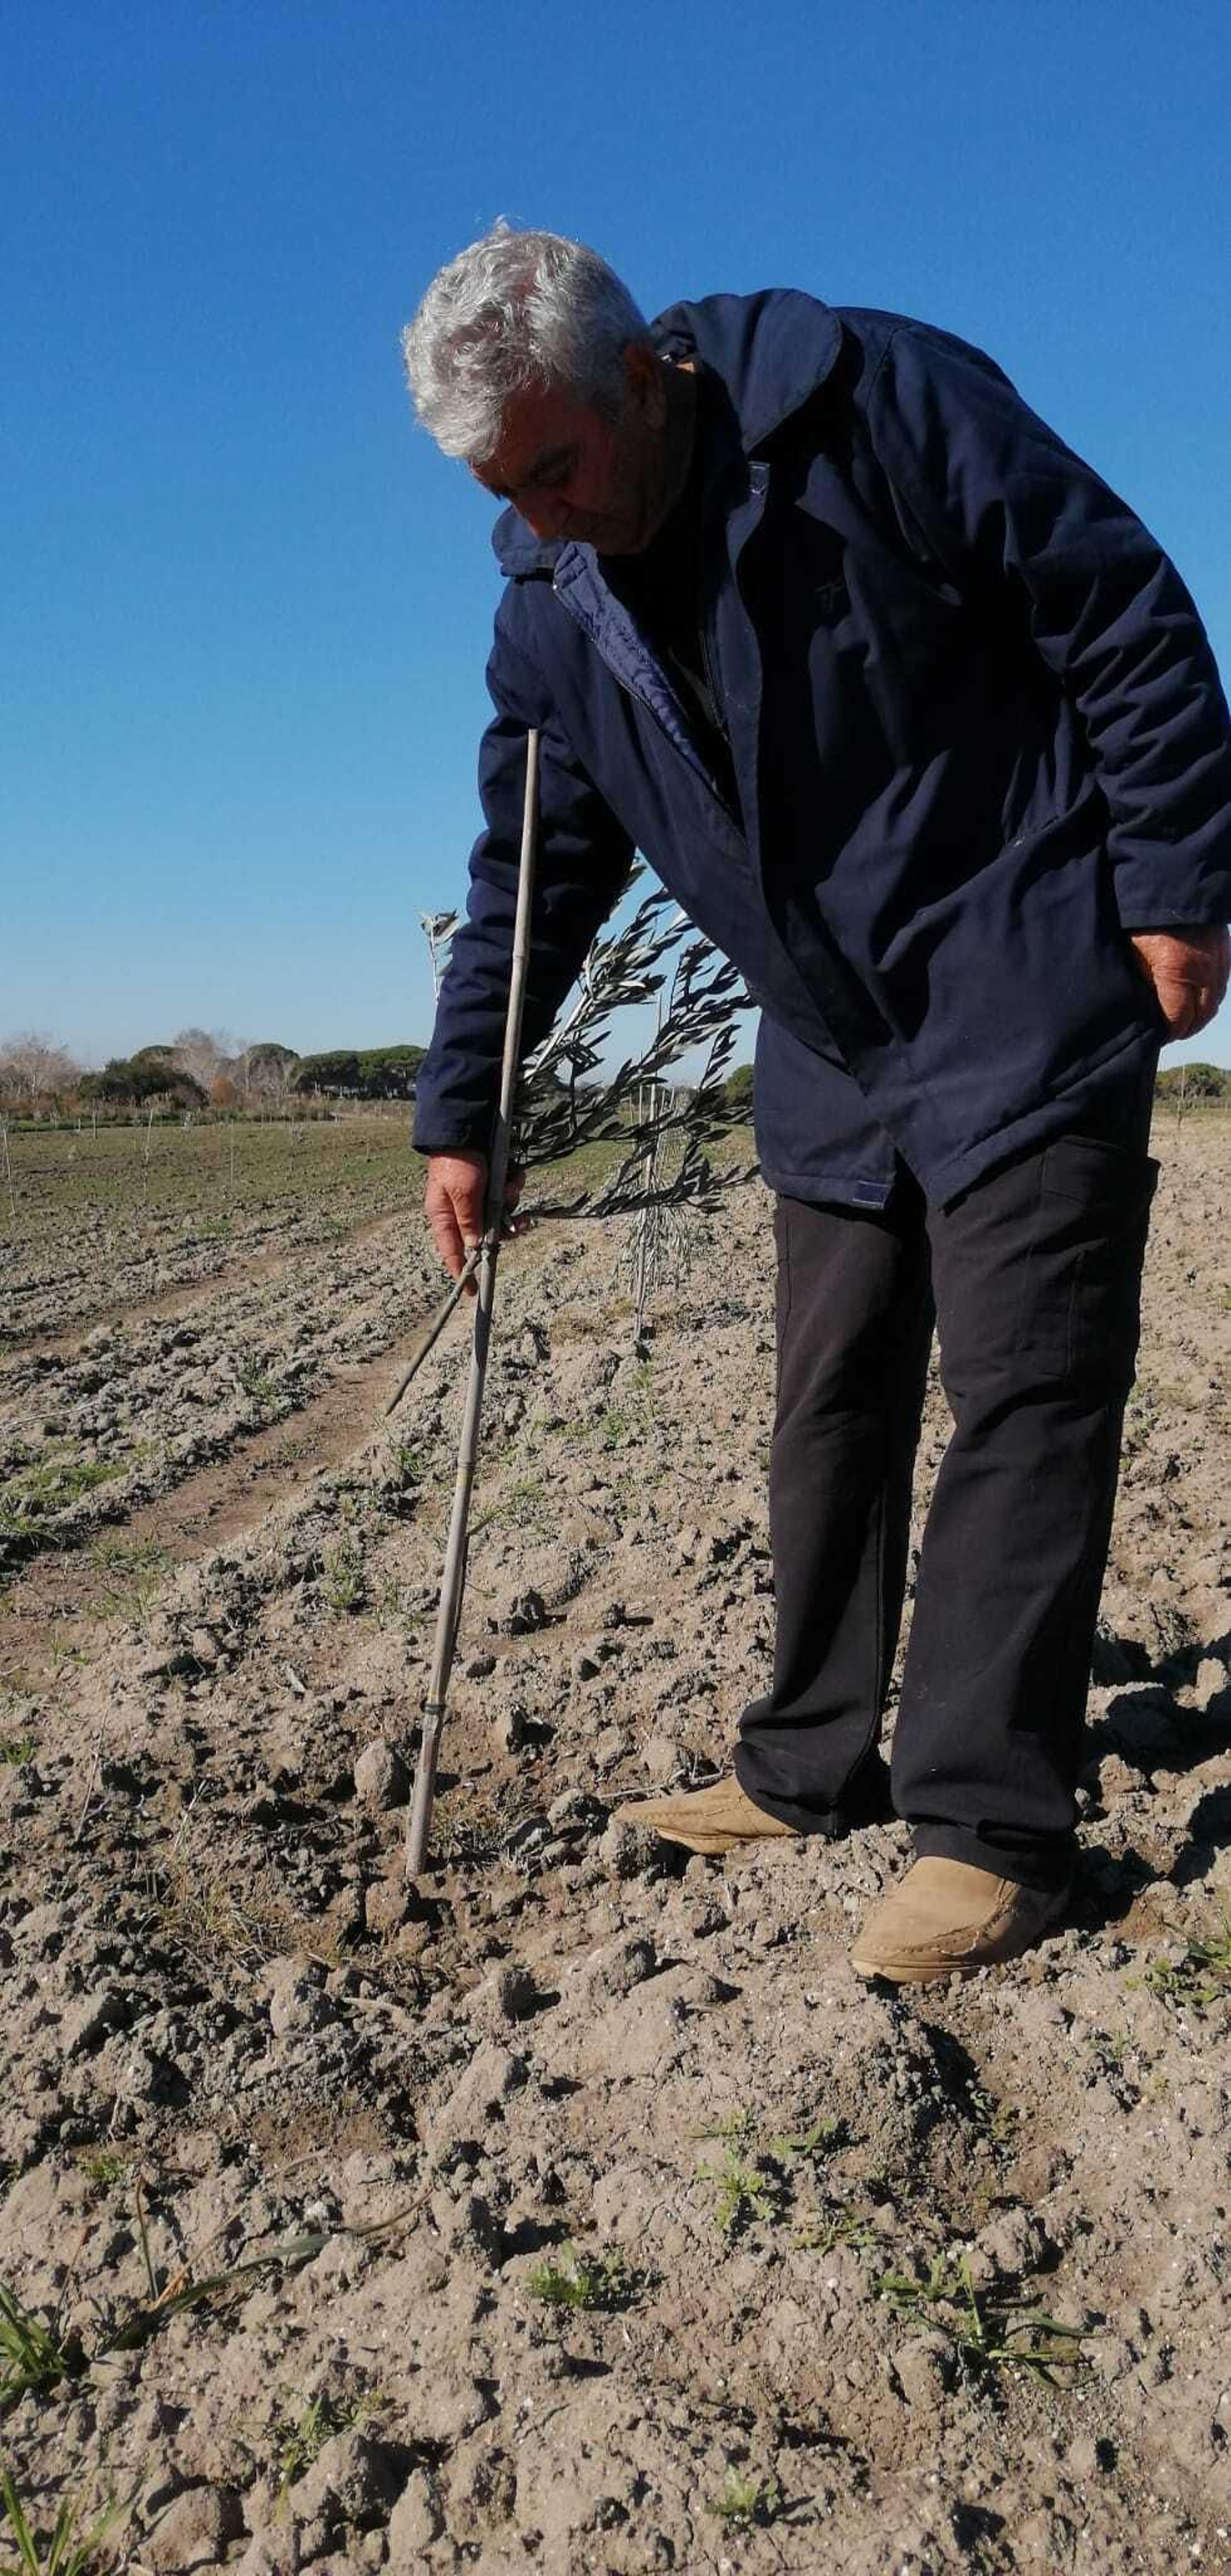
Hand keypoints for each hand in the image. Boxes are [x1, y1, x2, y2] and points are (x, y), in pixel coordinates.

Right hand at [423, 1152, 524, 1294]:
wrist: (466, 1126)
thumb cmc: (457, 1161)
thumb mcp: (463, 1193)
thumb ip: (470, 1221)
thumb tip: (475, 1248)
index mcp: (444, 1216)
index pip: (452, 1252)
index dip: (462, 1272)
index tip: (470, 1291)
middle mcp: (461, 1211)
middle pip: (486, 1236)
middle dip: (506, 1228)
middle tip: (522, 1223)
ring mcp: (477, 1199)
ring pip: (501, 1216)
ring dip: (512, 1203)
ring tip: (512, 1185)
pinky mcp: (491, 1186)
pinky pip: (507, 1196)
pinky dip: (514, 1186)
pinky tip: (514, 1174)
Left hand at [1129, 925, 1229, 1040]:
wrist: (1167, 880)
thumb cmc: (1140, 918)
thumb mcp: (1133, 955)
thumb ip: (1144, 986)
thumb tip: (1148, 1012)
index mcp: (1177, 971)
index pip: (1179, 1020)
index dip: (1167, 1033)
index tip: (1156, 1036)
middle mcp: (1204, 968)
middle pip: (1201, 1016)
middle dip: (1184, 1028)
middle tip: (1168, 1032)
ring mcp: (1219, 958)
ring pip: (1215, 1001)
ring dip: (1199, 1014)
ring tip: (1181, 1018)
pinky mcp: (1225, 948)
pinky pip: (1222, 982)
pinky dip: (1210, 994)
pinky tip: (1195, 997)